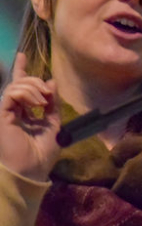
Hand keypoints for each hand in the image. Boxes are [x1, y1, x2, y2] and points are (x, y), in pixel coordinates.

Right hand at [0, 53, 61, 181]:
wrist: (32, 170)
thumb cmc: (42, 153)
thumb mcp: (54, 124)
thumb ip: (52, 104)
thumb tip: (51, 81)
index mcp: (24, 113)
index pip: (20, 87)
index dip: (21, 70)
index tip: (22, 55)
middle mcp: (12, 111)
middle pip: (19, 83)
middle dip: (35, 81)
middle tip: (47, 93)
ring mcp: (5, 113)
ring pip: (15, 86)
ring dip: (33, 88)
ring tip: (42, 101)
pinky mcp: (1, 115)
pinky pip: (11, 94)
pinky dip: (26, 93)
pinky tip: (36, 102)